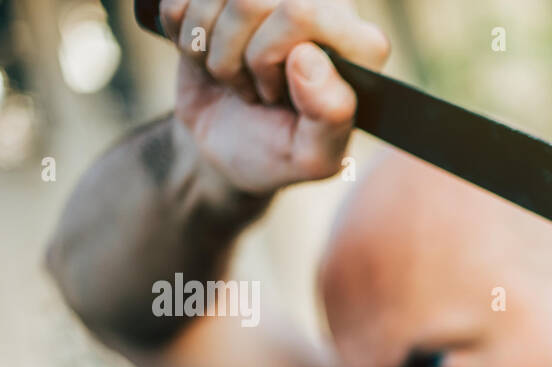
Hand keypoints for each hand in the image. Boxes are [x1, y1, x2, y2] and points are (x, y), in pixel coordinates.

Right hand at [160, 0, 389, 193]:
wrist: (227, 148)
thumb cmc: (278, 152)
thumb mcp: (314, 156)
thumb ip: (330, 116)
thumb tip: (307, 56)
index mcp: (357, 43)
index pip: (299, 11)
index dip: (271, 54)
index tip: (279, 93)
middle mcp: (321, 7)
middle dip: (237, 56)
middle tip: (257, 88)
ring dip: (211, 49)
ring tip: (236, 77)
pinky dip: (184, 37)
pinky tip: (209, 58)